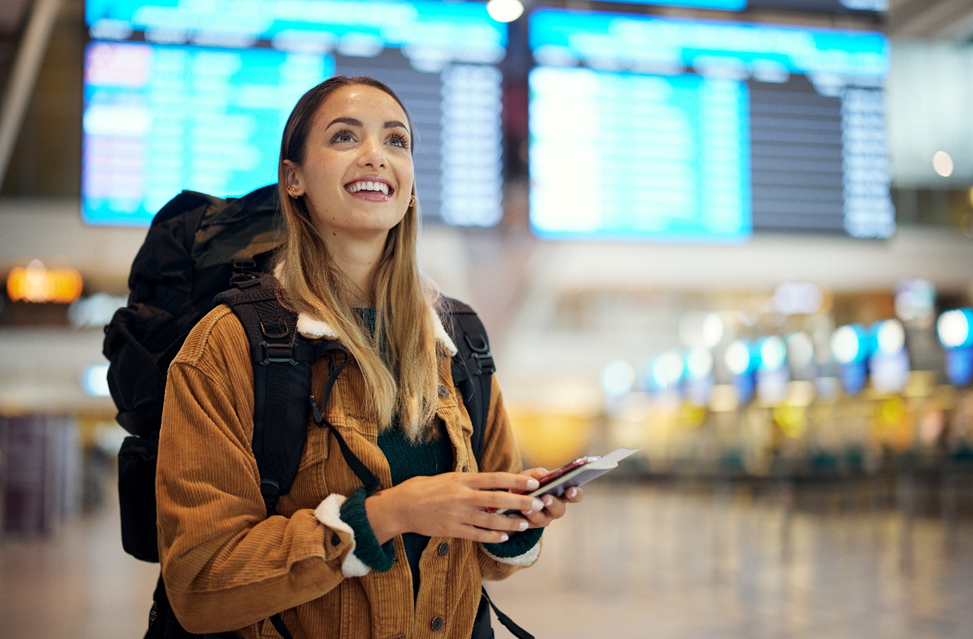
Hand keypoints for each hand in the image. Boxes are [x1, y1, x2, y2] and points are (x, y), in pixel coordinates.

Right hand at [365, 472, 545, 544]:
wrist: (400, 507)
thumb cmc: (424, 488)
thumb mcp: (448, 478)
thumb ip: (469, 481)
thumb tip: (491, 484)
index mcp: (462, 480)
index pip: (495, 478)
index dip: (516, 480)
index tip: (533, 482)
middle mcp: (462, 496)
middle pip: (497, 500)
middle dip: (520, 502)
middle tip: (538, 503)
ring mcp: (457, 514)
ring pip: (490, 520)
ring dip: (510, 523)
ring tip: (526, 524)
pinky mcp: (452, 530)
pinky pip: (476, 534)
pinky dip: (492, 536)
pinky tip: (504, 537)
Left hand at [516, 467, 583, 529]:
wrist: (510, 495)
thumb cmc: (527, 483)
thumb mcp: (533, 475)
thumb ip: (541, 474)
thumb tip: (550, 475)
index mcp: (561, 494)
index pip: (575, 495)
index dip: (575, 494)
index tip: (570, 489)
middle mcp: (555, 508)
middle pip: (560, 510)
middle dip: (553, 503)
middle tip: (546, 498)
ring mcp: (544, 518)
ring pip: (543, 519)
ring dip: (535, 513)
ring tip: (527, 507)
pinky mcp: (530, 525)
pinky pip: (527, 524)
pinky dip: (520, 518)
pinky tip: (515, 512)